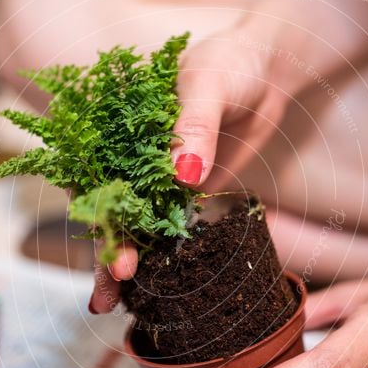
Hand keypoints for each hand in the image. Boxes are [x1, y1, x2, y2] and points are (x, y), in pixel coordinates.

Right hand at [90, 22, 307, 312]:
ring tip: (110, 305)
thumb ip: (193, 125)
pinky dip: (156, 254)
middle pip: (109, 209)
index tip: (114, 254)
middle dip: (105, 253)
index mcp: (119, 124)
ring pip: (133, 224)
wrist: (270, 70)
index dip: (100, 218)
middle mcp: (131, 154)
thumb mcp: (210, 82)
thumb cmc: (232, 62)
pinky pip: (165, 225)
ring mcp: (157, 176)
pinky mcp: (184, 190)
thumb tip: (183, 174)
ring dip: (124, 262)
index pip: (97, 176)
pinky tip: (149, 285)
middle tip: (106, 297)